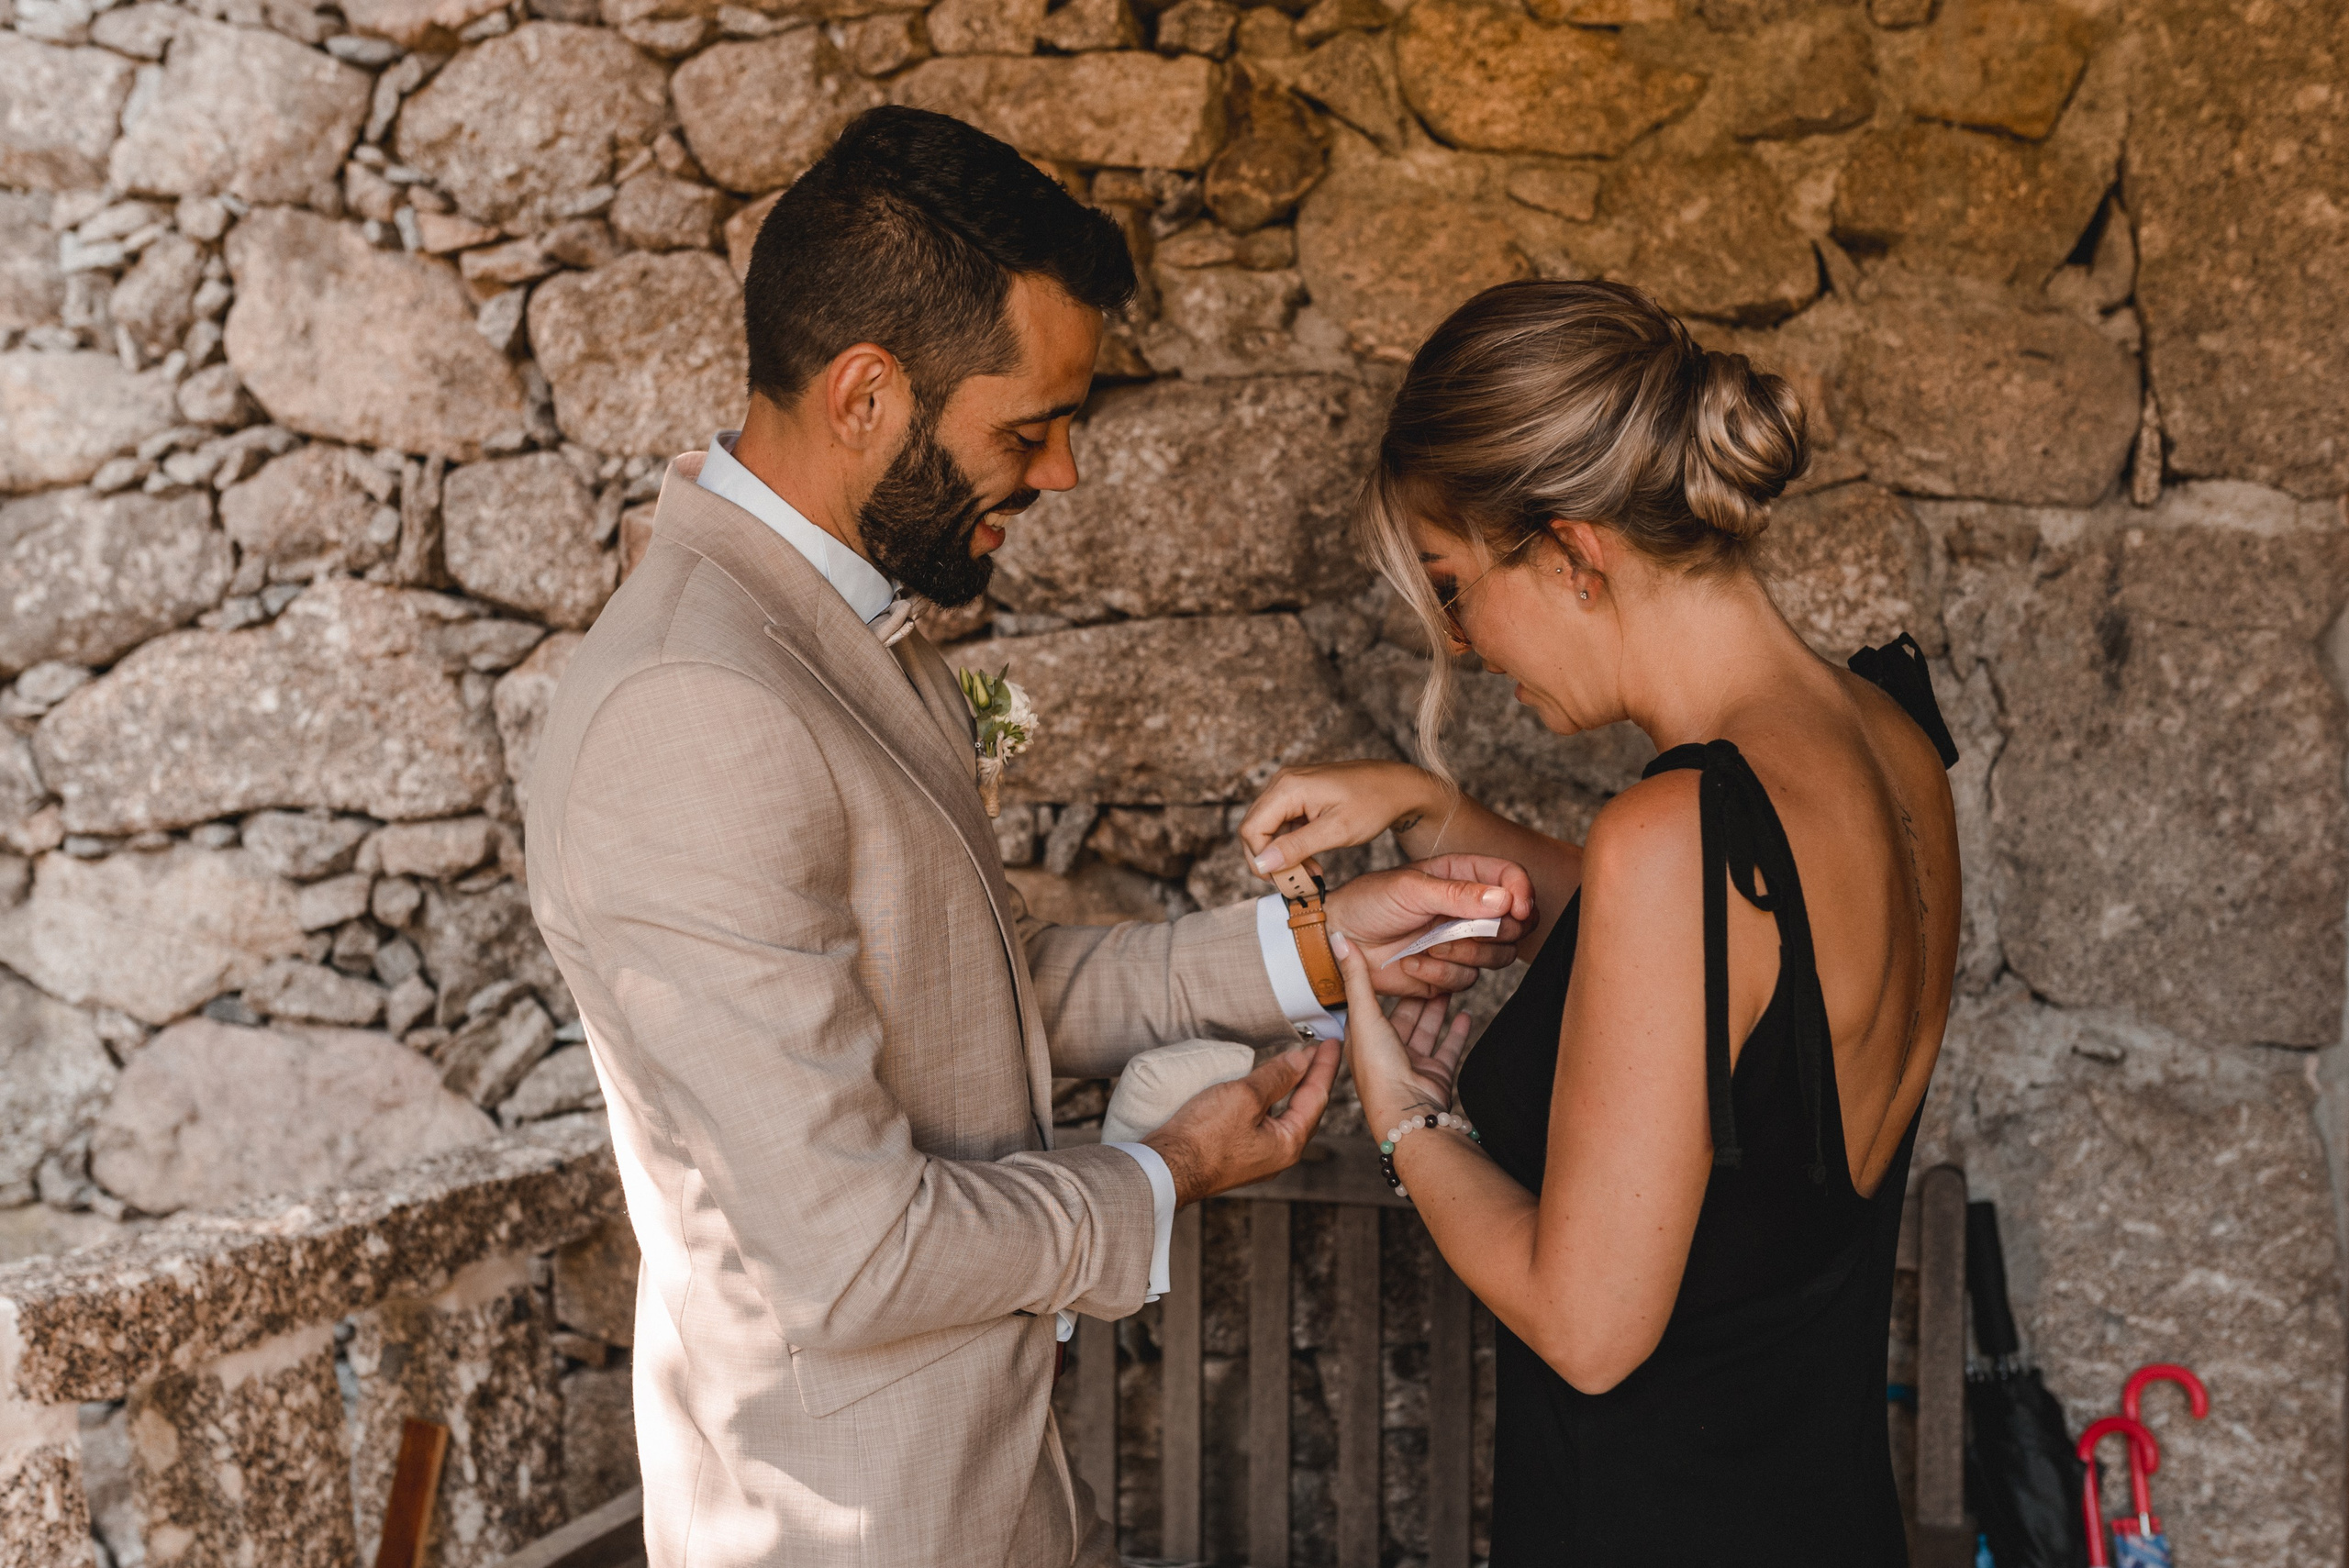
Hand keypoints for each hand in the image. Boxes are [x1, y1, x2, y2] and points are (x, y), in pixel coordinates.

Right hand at [1144, 1040, 1339, 1205]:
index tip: (1333, 1042)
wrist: (1166, 1170)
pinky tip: (1264, 1089)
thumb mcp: (1244, 1097)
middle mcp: (1279, 1154)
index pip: (1317, 1096)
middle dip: (1313, 1078)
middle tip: (1319, 1050)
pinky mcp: (1238, 1153)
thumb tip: (1300, 1060)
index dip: (1325, 1066)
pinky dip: (1272, 1101)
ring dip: (1292, 1089)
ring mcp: (1258, 1157)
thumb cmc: (1204, 1137)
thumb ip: (1277, 1077)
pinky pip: (1266, 1122)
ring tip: (1296, 1064)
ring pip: (1285, 1116)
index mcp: (1289, 1143)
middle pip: (1305, 1108)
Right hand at [1240, 761, 1443, 873]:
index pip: (1252, 830)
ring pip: (1266, 829)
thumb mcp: (1337, 831)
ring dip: (1282, 855)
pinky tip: (1312, 859)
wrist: (1398, 787)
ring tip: (1311, 871)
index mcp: (1288, 787)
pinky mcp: (1298, 794)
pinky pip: (1281, 824)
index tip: (1286, 881)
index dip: (1261, 861)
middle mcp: (1283, 782)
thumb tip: (1263, 864)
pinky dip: (1290, 845)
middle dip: (1270, 860)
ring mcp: (1290, 786)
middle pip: (1254, 829)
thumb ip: (1297, 847)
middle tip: (1298, 881)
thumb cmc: (1373, 804)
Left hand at [1323, 854, 1536, 996]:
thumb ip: (1457, 894)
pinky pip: (1468, 980)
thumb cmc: (1368, 903)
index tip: (1517, 909)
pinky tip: (1413, 962)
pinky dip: (1442, 973)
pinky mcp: (1449, 971)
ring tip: (1430, 945)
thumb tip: (1504, 898)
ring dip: (1466, 953)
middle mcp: (1467, 909)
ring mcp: (1461, 941)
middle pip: (1516, 923)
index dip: (1522, 893)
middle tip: (1462, 930)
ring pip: (1499, 955)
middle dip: (1495, 931)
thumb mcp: (1410, 889)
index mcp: (1461, 876)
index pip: (1511, 878)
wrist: (1339, 940)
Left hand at [1333, 933, 1471, 1134]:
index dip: (1388, 981)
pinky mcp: (1435, 1075)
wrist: (1409, 1114)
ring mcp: (1412, 1065)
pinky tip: (1467, 1013)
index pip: (1375, 1003)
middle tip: (1435, 966)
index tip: (1402, 957)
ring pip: (1427, 1028)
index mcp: (1363, 1038)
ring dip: (1438, 1008)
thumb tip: (1338, 937)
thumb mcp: (1365, 1015)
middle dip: (1419, 992)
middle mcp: (1386, 1052)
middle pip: (1405, 1015)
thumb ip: (1357, 977)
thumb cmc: (1379, 1069)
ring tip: (1453, 983)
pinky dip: (1457, 1032)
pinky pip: (1448, 1048)